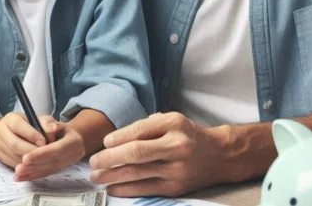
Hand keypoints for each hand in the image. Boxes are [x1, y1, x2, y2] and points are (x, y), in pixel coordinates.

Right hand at [0, 112, 58, 169]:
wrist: (11, 133)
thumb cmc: (29, 125)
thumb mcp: (38, 120)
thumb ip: (46, 123)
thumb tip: (53, 128)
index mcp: (10, 119)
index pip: (17, 126)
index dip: (31, 135)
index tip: (44, 142)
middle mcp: (1, 131)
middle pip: (14, 144)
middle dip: (31, 151)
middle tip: (44, 154)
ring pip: (14, 156)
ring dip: (30, 161)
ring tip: (42, 159)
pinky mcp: (2, 157)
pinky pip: (14, 165)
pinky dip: (26, 166)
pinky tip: (36, 165)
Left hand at [16, 120, 85, 181]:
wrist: (73, 139)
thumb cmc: (61, 128)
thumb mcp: (56, 121)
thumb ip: (52, 124)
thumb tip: (51, 128)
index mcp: (73, 141)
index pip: (56, 149)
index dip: (41, 154)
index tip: (26, 158)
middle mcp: (72, 154)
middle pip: (52, 162)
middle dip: (34, 165)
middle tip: (19, 168)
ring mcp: (66, 163)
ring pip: (48, 170)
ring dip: (32, 173)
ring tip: (18, 174)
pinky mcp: (59, 169)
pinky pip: (46, 173)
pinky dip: (32, 176)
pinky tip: (20, 178)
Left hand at [89, 112, 231, 196]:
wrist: (219, 156)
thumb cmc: (188, 135)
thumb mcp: (172, 121)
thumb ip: (147, 126)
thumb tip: (116, 139)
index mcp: (175, 125)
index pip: (141, 131)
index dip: (119, 137)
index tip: (104, 142)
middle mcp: (177, 147)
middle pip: (137, 153)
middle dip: (110, 158)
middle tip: (93, 162)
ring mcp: (177, 170)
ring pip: (138, 173)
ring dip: (113, 175)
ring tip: (96, 176)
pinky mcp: (176, 188)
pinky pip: (146, 189)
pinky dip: (126, 189)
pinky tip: (112, 188)